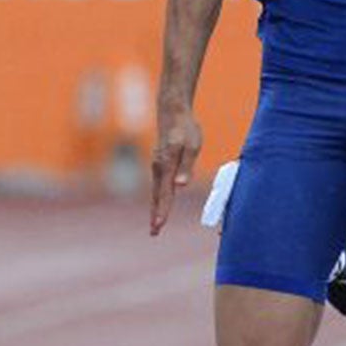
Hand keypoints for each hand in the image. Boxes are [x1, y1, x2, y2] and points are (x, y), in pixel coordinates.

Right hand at [148, 103, 202, 235]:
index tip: (159, 225)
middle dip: (156, 215)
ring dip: (156, 209)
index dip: (163, 210)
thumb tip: (181, 185)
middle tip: (154, 233)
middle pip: (157, 196)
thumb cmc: (185, 129)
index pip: (165, 193)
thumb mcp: (192, 146)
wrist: (172, 112)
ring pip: (156, 192)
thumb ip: (187, 166)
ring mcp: (157, 166)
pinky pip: (158, 186)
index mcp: (166, 166)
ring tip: (156, 225)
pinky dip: (158, 199)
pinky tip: (159, 205)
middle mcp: (158, 168)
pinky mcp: (160, 165)